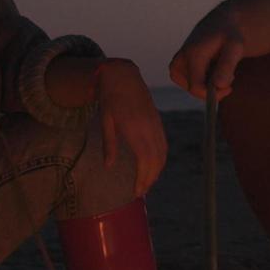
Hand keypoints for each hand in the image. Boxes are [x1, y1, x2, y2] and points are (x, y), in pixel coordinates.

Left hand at [94, 59, 168, 196]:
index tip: (137, 191)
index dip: (143, 178)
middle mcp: (149, 128)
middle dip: (150, 179)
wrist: (124, 76)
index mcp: (135, 129)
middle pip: (156, 160)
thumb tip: (109, 167)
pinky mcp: (158, 121)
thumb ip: (109, 144)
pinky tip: (153, 166)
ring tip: (147, 183)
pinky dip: (160, 159)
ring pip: (162, 153)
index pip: (145, 160)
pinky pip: (163, 144)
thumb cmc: (111, 98)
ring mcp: (156, 124)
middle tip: (141, 192)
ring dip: (157, 171)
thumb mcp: (105, 121)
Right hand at [168, 3, 248, 101]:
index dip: (213, 94)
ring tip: (220, 69)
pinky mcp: (177, 65)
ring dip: (206, 84)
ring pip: (190, 87)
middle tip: (229, 75)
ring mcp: (176, 62)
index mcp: (193, 54)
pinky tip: (212, 70)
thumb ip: (227, 65)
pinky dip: (201, 80)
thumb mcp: (235, 47)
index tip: (229, 88)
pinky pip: (188, 83)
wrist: (221, 24)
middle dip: (212, 88)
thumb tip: (219, 85)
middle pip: (193, 89)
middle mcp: (180, 58)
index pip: (196, 87)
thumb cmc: (230, 36)